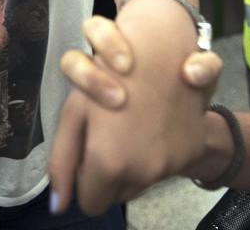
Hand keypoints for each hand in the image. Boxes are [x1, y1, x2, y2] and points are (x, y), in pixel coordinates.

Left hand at [49, 4, 215, 215]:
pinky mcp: (191, 153)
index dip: (84, 179)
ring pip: (140, 185)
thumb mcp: (75, 111)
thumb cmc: (108, 73)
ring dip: (131, 164)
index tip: (87, 152)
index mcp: (109, 162)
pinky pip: (164, 170)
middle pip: (115, 196)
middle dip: (107, 173)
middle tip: (108, 134)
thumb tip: (58, 205)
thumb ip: (62, 160)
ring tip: (130, 124)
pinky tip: (152, 122)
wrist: (166, 44)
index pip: (90, 202)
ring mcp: (171, 163)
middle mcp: (143, 170)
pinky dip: (156, 154)